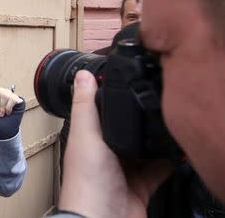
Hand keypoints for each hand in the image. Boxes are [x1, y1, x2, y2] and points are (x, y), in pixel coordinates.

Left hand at [58, 70, 173, 217]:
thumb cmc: (87, 182)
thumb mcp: (86, 135)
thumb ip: (86, 105)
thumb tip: (82, 75)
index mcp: (89, 138)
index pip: (101, 112)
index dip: (112, 98)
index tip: (128, 82)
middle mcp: (106, 151)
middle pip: (125, 129)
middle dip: (138, 117)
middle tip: (156, 100)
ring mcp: (124, 168)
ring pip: (144, 147)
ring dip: (156, 137)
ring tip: (169, 120)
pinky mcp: (141, 185)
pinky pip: (159, 168)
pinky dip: (169, 159)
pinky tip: (177, 149)